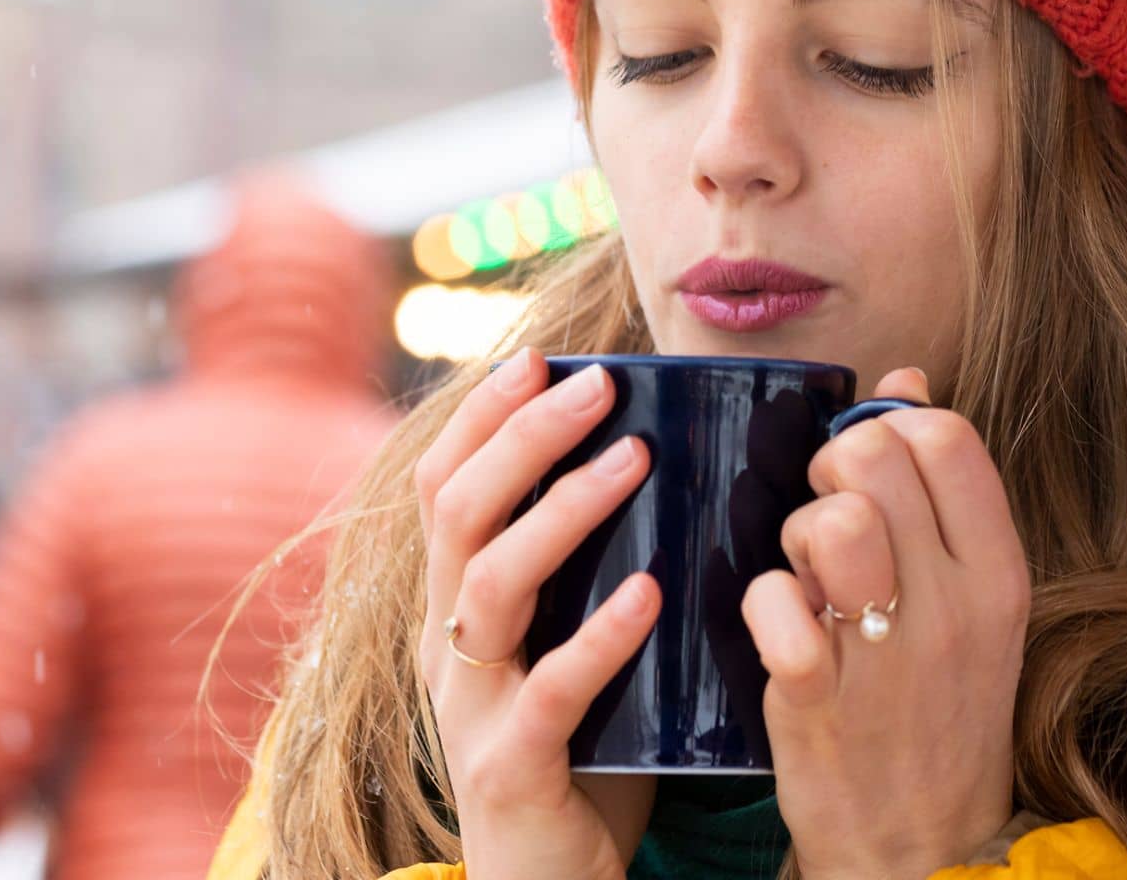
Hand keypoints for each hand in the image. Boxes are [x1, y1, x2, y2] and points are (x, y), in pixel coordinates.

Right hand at [415, 348, 660, 879]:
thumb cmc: (583, 753)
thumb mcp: (576, 644)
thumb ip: (602, 570)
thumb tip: (682, 466)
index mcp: (454, 608)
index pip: (443, 488)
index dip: (482, 418)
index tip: (540, 357)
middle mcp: (446, 646)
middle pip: (458, 514)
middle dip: (523, 436)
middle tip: (598, 383)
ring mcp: (471, 708)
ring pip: (488, 586)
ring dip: (561, 512)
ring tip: (633, 459)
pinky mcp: (511, 768)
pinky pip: (550, 691)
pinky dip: (600, 635)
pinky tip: (649, 593)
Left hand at [741, 369, 1030, 879]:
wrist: (925, 848)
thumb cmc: (938, 707)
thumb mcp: (971, 598)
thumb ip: (942, 490)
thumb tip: (905, 381)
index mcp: (999, 570)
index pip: (946, 436)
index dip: (888, 431)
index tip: (870, 476)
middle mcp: (956, 604)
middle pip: (875, 457)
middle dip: (829, 470)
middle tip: (825, 522)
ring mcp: (892, 654)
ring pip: (833, 519)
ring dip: (799, 531)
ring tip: (805, 574)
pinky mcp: (820, 700)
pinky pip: (776, 602)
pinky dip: (763, 604)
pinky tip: (781, 632)